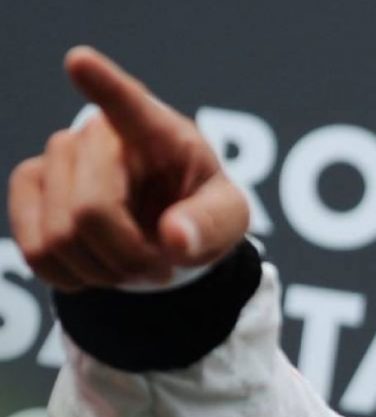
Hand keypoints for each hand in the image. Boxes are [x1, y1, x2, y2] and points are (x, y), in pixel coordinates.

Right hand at [7, 46, 248, 291]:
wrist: (167, 232)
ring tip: (133, 263)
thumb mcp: (228, 219)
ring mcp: (56, 156)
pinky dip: (72, 277)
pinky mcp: (28, 185)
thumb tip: (175, 239)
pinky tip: (98, 266)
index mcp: (158, 131)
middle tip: (160, 267)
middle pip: (91, 211)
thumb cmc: (201, 213)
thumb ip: (210, 226)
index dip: (102, 84)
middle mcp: (99, 134)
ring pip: (60, 237)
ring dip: (103, 271)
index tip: (80, 62)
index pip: (129, 104)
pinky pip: (36, 251)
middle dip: (128, 258)